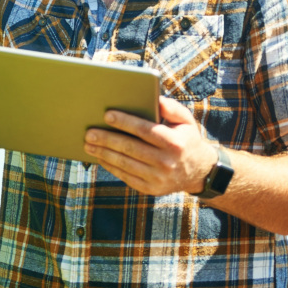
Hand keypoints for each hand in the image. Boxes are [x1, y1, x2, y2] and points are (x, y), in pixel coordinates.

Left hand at [84, 96, 219, 195]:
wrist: (199, 172)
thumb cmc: (186, 139)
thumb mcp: (186, 121)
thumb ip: (171, 108)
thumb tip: (155, 98)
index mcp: (174, 143)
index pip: (145, 130)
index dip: (125, 122)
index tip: (107, 115)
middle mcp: (167, 162)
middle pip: (130, 148)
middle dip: (107, 139)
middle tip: (89, 132)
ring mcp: (158, 178)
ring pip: (125, 164)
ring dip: (104, 153)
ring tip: (88, 144)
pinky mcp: (151, 189)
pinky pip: (126, 176)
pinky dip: (111, 166)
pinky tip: (100, 157)